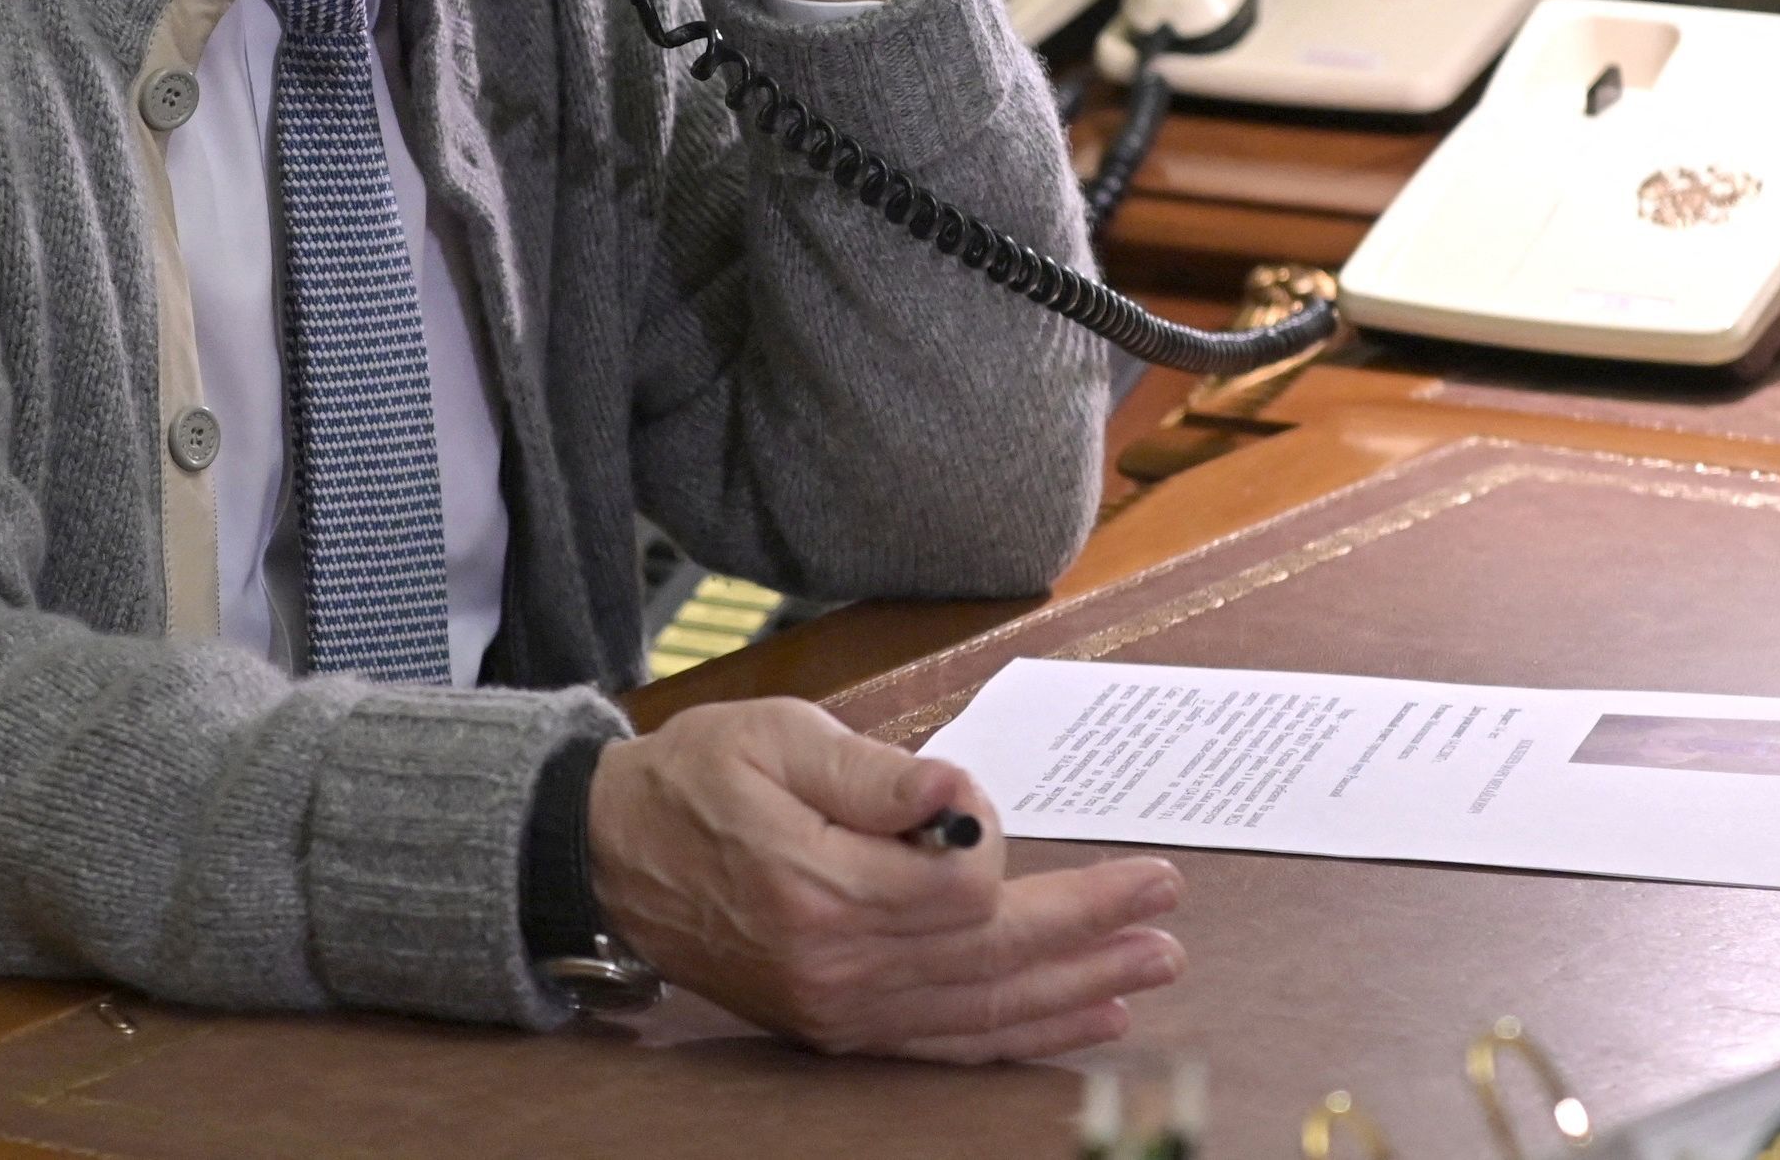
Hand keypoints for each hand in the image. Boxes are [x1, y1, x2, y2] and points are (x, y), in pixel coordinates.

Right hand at [586, 698, 1185, 1061]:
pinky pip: (948, 1042)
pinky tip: (1084, 1016)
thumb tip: (955, 794)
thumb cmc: (700, 778)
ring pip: (985, 1010)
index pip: (962, 889)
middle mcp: (837, 968)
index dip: (990, 837)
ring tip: (1152, 965)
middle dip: (1089, 930)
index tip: (970, 791)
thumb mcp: (776, 736)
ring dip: (1077, 989)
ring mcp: (840, 1009)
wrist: (614, 855)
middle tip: (1165, 906)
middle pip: (994, 958)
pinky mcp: (839, 1026)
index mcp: (820, 889)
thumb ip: (872, 769)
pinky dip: (1022, 1033)